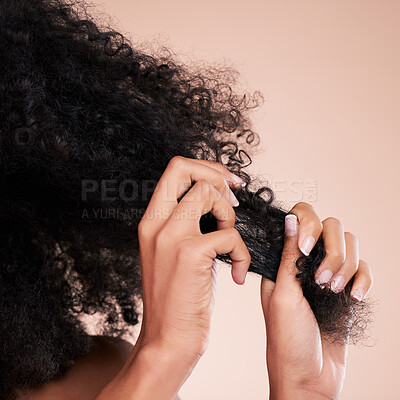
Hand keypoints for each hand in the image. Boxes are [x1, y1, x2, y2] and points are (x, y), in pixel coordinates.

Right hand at [97, 156, 250, 399]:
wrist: (168, 340)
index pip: (173, 171)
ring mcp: (170, 236)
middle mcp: (155, 224)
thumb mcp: (172, 253)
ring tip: (230, 243)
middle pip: (184, 168)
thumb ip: (186, 224)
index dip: (204, 169)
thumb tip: (215, 200)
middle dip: (217, 177)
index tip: (226, 185)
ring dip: (230, 215)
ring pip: (208, 193)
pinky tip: (237, 273)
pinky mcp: (189, 253)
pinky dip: (241, 252)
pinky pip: (228, 233)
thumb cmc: (177, 298)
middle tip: (234, 202)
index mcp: (151, 222)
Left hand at [261, 203, 372, 399]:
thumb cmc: (287, 341)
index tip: (306, 248)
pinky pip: (363, 269)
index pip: (300, 219)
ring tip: (334, 291)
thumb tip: (289, 219)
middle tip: (322, 280)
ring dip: (346, 266)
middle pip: (331, 228)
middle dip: (332, 251)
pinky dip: (363, 280)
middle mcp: (306, 262)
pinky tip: (354, 298)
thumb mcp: (283, 295)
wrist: (310, 379)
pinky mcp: (346, 290)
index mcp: (283, 259)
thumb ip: (287, 256)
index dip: (307, 225)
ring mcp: (328, 274)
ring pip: (350, 246)